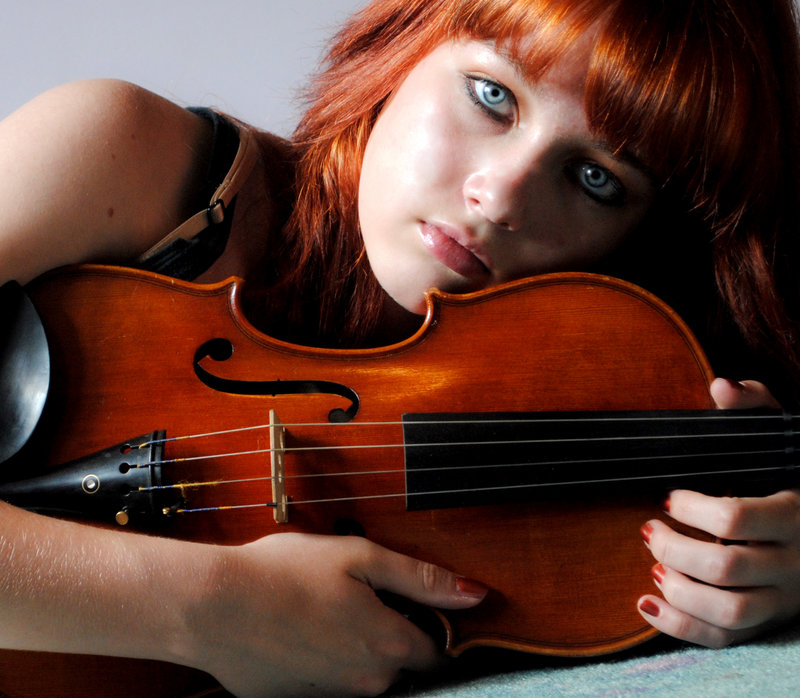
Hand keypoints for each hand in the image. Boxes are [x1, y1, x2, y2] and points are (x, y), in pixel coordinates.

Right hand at [184, 533, 486, 696]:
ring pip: (361, 672)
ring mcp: (331, 697)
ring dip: (352, 643)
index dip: (427, 623)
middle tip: (351, 594)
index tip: (407, 603)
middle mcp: (367, 681)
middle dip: (386, 630)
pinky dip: (321, 658)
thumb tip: (475, 594)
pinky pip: (326, 681)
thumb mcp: (361, 557)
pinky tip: (298, 629)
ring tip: (319, 608)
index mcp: (389, 644)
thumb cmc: (284, 572)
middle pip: (397, 661)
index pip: (434, 650)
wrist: (214, 605)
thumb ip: (421, 578)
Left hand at [637, 378, 799, 646]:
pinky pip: (725, 640)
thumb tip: (720, 384)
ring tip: (653, 564)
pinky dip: (681, 628)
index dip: (693, 508)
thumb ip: (753, 406)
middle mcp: (793, 561)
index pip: (737, 517)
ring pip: (731, 614)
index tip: (668, 496)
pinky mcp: (768, 620)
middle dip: (675, 548)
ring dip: (680, 592)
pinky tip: (646, 602)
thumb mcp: (778, 437)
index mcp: (795, 511)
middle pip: (727, 568)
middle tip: (647, 529)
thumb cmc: (789, 475)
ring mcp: (782, 597)